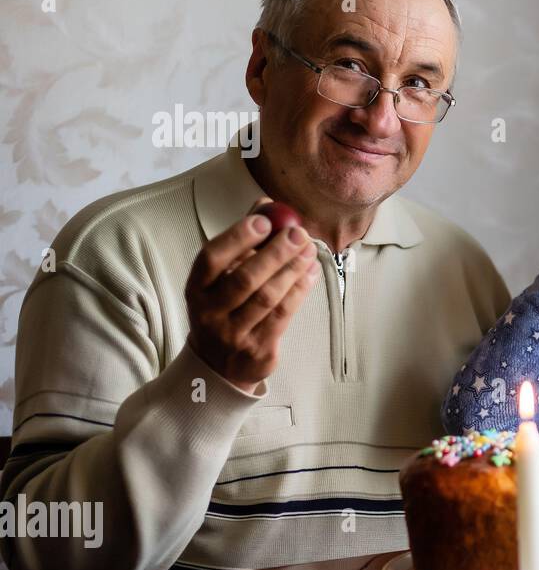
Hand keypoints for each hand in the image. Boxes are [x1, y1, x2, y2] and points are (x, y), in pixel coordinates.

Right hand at [185, 198, 320, 393]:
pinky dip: (300, 290)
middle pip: (244, 279)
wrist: (218, 365)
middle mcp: (209, 313)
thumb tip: (265, 204)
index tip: (263, 220)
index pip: (211, 260)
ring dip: (293, 270)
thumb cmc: (224, 308)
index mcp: (196, 289)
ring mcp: (233, 335)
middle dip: (275, 253)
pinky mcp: (257, 350)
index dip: (237, 238)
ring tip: (310, 250)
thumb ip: (242, 242)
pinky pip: (284, 315)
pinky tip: (311, 272)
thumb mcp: (221, 278)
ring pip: (268, 298)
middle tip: (298, 233)